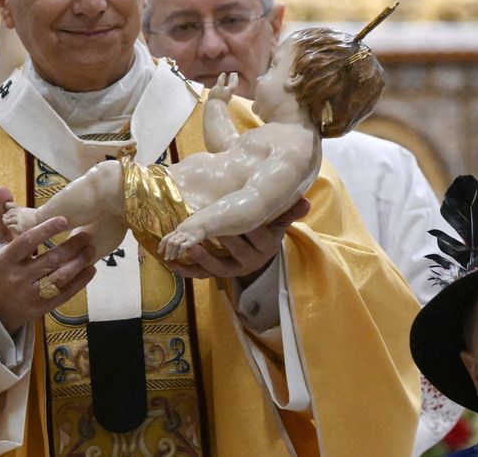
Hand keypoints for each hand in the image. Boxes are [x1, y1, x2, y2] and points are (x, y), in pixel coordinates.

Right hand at [0, 187, 96, 332]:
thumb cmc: (1, 267)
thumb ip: (2, 216)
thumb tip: (3, 188)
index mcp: (5, 260)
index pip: (27, 242)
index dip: (46, 231)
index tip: (64, 219)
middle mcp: (18, 278)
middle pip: (49, 261)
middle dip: (71, 247)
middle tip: (86, 235)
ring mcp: (31, 295)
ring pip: (59, 278)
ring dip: (78, 263)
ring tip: (91, 250)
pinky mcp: (43, 307)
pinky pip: (65, 294)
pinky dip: (80, 282)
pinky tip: (91, 269)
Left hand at [165, 197, 310, 280]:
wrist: (258, 251)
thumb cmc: (267, 229)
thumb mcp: (279, 221)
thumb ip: (290, 212)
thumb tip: (306, 202)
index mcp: (267, 246)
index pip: (260, 238)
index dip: (252, 230)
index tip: (243, 220)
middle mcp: (251, 261)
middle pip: (238, 252)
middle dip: (225, 241)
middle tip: (212, 229)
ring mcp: (232, 269)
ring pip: (218, 268)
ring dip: (203, 259)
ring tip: (190, 248)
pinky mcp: (216, 274)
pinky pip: (201, 274)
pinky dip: (185, 270)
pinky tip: (171, 263)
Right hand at [208, 72, 237, 102]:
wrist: (214, 108)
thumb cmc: (217, 96)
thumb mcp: (219, 86)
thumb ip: (221, 80)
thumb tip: (224, 74)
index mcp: (230, 90)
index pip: (234, 82)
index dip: (234, 77)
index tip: (234, 73)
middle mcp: (229, 94)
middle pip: (232, 86)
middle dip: (232, 80)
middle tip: (233, 75)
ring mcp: (225, 98)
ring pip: (229, 89)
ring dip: (228, 84)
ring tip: (226, 81)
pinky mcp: (221, 101)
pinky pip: (224, 93)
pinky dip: (223, 89)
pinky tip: (221, 89)